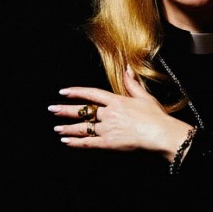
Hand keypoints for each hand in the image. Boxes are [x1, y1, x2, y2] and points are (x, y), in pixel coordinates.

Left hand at [48, 65, 192, 160]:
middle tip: (52, 109)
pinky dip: (76, 143)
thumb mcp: (144, 96)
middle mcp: (109, 114)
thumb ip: (132, 83)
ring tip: (57, 128)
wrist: (160, 133)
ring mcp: (108, 129)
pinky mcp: (109, 143)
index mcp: (116, 101)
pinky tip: (67, 142)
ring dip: (68, 128)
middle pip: (84, 111)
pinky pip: (89, 143)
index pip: (91, 94)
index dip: (76, 92)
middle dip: (66, 110)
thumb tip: (127, 68)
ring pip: (84, 128)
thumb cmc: (155, 116)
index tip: (64, 92)